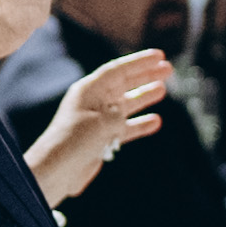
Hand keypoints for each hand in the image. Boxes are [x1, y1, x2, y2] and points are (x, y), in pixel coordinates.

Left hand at [34, 44, 171, 188]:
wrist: (57, 171)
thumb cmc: (73, 141)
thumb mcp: (100, 123)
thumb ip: (117, 113)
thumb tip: (123, 112)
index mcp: (89, 90)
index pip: (118, 70)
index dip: (139, 62)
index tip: (159, 55)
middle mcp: (94, 102)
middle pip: (124, 84)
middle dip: (145, 76)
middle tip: (168, 69)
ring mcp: (99, 120)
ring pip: (126, 105)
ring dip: (144, 97)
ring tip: (162, 90)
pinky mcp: (102, 139)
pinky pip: (125, 128)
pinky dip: (140, 124)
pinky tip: (155, 122)